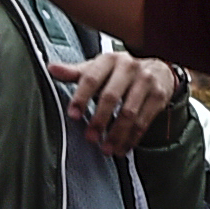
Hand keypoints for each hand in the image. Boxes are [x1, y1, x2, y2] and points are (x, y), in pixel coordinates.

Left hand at [54, 46, 176, 157]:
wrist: (158, 69)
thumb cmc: (120, 72)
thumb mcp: (98, 68)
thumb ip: (75, 72)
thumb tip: (51, 68)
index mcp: (109, 59)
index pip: (91, 78)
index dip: (81, 97)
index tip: (73, 116)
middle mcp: (129, 67)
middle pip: (111, 96)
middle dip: (99, 120)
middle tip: (90, 138)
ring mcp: (146, 81)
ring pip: (129, 112)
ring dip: (116, 134)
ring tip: (106, 149)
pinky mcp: (159, 96)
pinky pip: (144, 121)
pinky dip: (132, 138)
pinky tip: (122, 147)